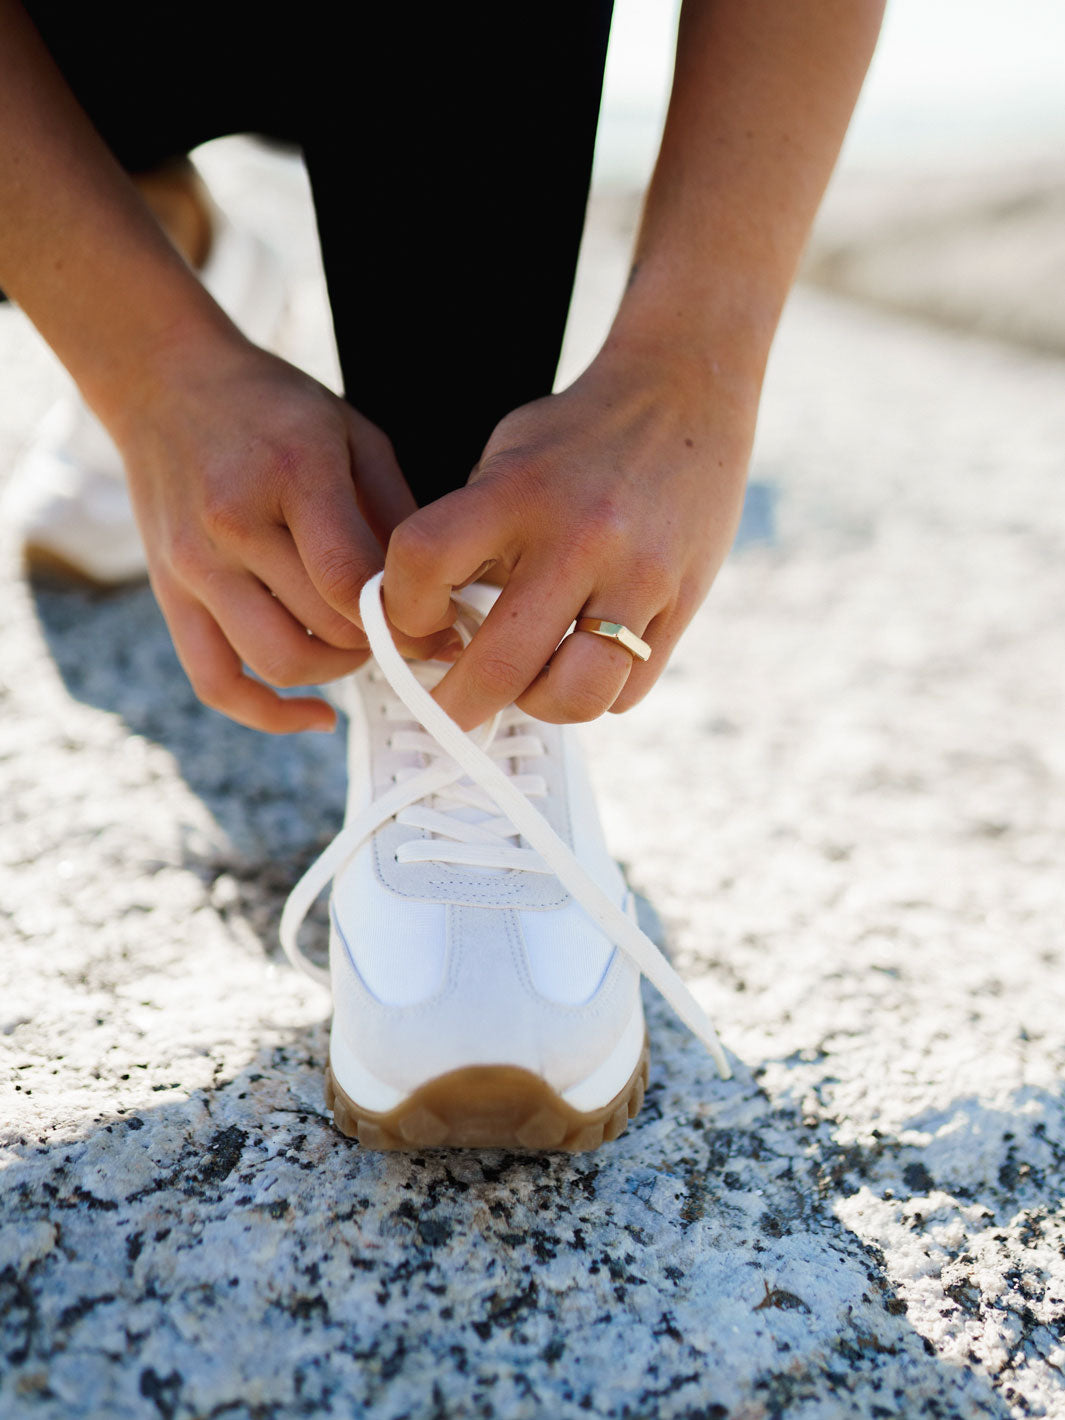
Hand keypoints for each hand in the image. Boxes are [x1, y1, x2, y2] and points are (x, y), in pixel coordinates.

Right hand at [114, 339, 452, 732]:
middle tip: (407, 632)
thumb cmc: (275, 408)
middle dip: (383, 642)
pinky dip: (270, 714)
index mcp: (292, 474)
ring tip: (360, 647)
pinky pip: (216, 682)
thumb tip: (442, 597)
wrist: (165, 381)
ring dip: (338, 671)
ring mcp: (194, 564)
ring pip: (280, 662)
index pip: (352, 581)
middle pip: (325, 627)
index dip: (408, 620)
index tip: (439, 627)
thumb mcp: (355, 435)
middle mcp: (234, 523)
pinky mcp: (170, 595)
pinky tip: (317, 713)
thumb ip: (398, 515)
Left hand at [382, 345, 758, 729]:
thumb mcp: (506, 458)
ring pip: (572, 697)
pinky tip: (580, 661)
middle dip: (453, 708)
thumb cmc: (577, 436)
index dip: (400, 609)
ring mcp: (637, 579)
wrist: (686, 394)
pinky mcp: (681, 606)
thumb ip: (467, 536)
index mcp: (517, 492)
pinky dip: (593, 692)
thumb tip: (424, 626)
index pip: (424, 563)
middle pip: (498, 667)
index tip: (412, 620)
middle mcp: (579, 539)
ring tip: (526, 684)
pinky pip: (625, 692)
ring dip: (535, 706)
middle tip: (443, 712)